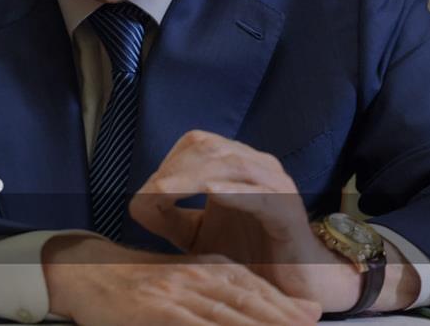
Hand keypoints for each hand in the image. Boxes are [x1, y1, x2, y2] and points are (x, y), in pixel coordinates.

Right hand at [42, 234, 321, 324]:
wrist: (87, 274)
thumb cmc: (138, 283)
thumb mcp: (185, 279)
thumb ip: (223, 291)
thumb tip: (271, 309)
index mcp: (206, 266)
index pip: (255, 288)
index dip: (285, 306)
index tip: (311, 317)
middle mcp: (197, 277)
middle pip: (250, 303)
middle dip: (283, 319)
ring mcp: (178, 294)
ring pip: (229, 316)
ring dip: (259, 324)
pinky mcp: (159, 310)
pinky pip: (198, 324)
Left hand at [128, 130, 416, 312]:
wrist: (293, 285)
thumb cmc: (245, 255)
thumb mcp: (196, 234)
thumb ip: (168, 217)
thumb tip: (136, 203)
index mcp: (235, 165)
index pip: (197, 143)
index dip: (170, 160)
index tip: (150, 190)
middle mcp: (257, 166)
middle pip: (211, 147)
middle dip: (177, 167)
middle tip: (153, 192)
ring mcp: (276, 185)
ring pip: (232, 163)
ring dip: (194, 175)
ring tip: (166, 191)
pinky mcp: (288, 211)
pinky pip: (261, 193)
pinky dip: (234, 190)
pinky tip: (210, 193)